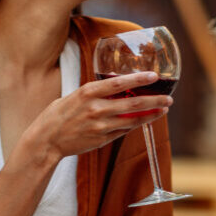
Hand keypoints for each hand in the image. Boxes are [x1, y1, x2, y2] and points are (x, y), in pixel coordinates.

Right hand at [28, 71, 170, 162]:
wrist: (47, 140)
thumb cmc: (58, 115)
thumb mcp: (74, 96)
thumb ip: (94, 93)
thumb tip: (115, 87)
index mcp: (88, 93)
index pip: (118, 83)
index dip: (138, 79)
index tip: (154, 76)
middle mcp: (96, 109)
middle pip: (132, 103)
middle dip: (154, 100)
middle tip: (169, 98)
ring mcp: (100, 126)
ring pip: (132, 120)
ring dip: (151, 114)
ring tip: (164, 109)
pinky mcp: (102, 140)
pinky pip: (123, 131)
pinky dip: (135, 124)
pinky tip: (145, 119)